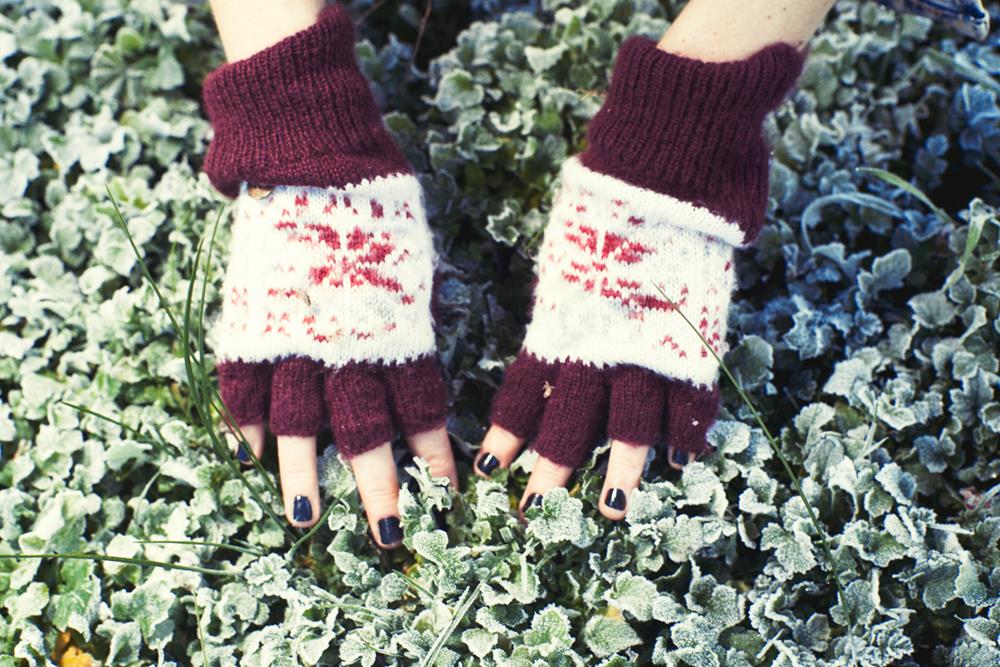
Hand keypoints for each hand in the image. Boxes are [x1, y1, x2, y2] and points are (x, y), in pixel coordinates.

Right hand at [201, 4, 457, 548]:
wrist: (314, 153)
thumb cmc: (378, 201)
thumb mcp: (414, 261)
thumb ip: (412, 316)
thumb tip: (417, 361)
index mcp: (398, 327)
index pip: (423, 407)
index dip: (436, 452)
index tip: (449, 488)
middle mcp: (349, 343)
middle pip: (365, 431)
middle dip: (379, 487)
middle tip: (388, 535)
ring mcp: (295, 334)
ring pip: (298, 423)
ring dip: (302, 473)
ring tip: (305, 517)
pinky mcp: (252, 319)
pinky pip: (244, 384)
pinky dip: (246, 421)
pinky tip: (252, 452)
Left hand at [475, 156, 735, 520]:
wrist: (662, 158)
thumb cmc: (606, 192)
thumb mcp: (566, 249)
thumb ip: (563, 296)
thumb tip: (558, 320)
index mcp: (558, 318)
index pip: (523, 390)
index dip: (506, 433)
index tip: (486, 469)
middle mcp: (598, 341)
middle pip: (568, 422)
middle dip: (550, 472)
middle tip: (534, 514)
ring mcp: (650, 343)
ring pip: (631, 424)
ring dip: (620, 470)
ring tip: (609, 510)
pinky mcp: (697, 335)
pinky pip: (692, 396)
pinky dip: (688, 430)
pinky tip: (683, 461)